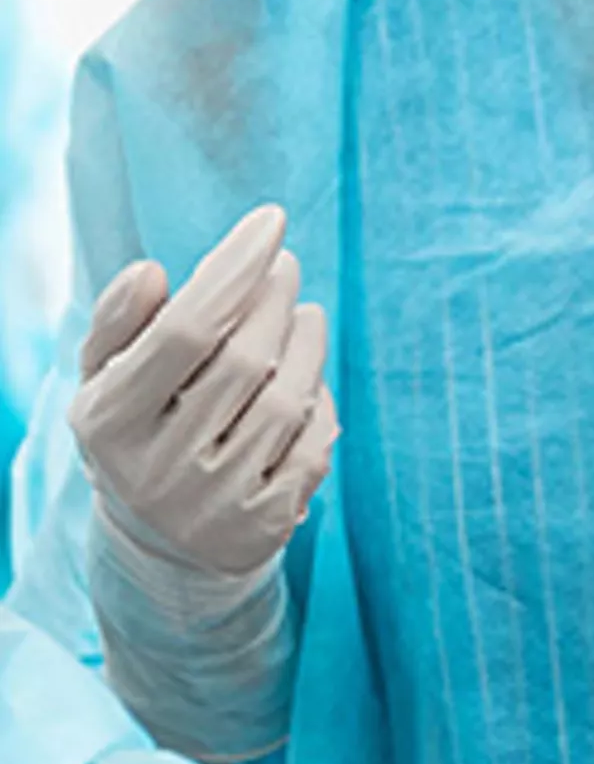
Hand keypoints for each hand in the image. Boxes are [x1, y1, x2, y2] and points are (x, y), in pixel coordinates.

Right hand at [70, 208, 338, 574]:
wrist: (157, 543)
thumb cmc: (135, 428)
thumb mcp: (104, 376)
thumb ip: (117, 320)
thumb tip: (150, 272)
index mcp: (112, 422)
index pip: (186, 330)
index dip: (234, 268)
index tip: (270, 221)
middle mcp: (161, 472)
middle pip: (243, 360)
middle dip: (274, 298)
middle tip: (285, 267)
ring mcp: (215, 506)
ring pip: (286, 401)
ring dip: (306, 341)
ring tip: (304, 312)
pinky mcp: (263, 530)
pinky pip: (313, 447)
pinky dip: (319, 402)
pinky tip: (308, 379)